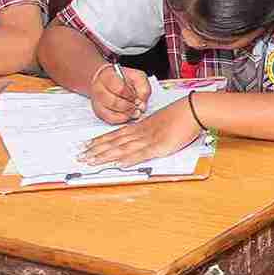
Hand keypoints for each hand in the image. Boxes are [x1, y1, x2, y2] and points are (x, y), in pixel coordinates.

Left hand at [78, 95, 201, 167]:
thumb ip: (149, 130)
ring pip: (123, 148)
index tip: (86, 145)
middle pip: (114, 143)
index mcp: (140, 127)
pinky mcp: (160, 146)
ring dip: (106, 156)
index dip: (99, 141)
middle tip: (80, 156)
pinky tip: (118, 164)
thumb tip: (140, 139)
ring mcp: (149, 140)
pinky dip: (129, 159)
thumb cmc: (179, 116)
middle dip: (96, 150)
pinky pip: (142, 154)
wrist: (193, 110)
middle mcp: (140, 133)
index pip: (115, 135)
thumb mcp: (160, 122)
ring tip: (91, 161)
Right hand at [88, 62, 154, 125]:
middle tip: (136, 106)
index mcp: (107, 76)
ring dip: (126, 114)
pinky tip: (127, 115)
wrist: (109, 80)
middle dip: (129, 107)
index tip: (135, 96)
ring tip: (133, 110)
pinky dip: (122, 119)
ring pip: (111, 114)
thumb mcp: (137, 77)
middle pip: (114, 103)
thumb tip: (142, 105)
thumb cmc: (124, 78)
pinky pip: (110, 120)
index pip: (119, 89)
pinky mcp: (99, 112)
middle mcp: (98, 89)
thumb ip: (143, 88)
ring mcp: (97, 102)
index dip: (131, 95)